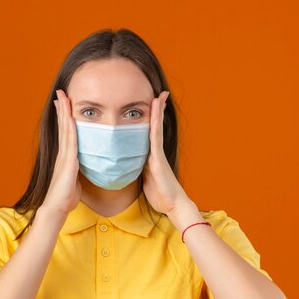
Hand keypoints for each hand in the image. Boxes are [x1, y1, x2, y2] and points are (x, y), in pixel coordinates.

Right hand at [42, 89, 81, 215]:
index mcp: (65, 156)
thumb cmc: (66, 197)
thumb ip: (78, 171)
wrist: (57, 207)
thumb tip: (83, 168)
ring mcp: (64, 156)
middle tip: (61, 93)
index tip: (63, 103)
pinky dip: (70, 127)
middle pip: (63, 126)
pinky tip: (71, 117)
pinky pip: (70, 141)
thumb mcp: (74, 180)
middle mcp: (63, 153)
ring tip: (62, 97)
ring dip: (64, 113)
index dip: (64, 117)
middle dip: (62, 109)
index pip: (65, 132)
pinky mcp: (68, 161)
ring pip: (65, 129)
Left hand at [142, 91, 192, 215]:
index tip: (147, 105)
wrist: (171, 205)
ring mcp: (157, 154)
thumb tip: (127, 165)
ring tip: (160, 96)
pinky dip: (155, 123)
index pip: (147, 133)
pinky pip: (155, 137)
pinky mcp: (158, 158)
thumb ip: (138, 169)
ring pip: (156, 128)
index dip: (148, 119)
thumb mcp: (144, 180)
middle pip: (154, 126)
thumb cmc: (159, 195)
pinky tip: (156, 113)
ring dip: (158, 111)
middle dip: (156, 110)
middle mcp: (155, 152)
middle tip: (159, 93)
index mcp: (149, 156)